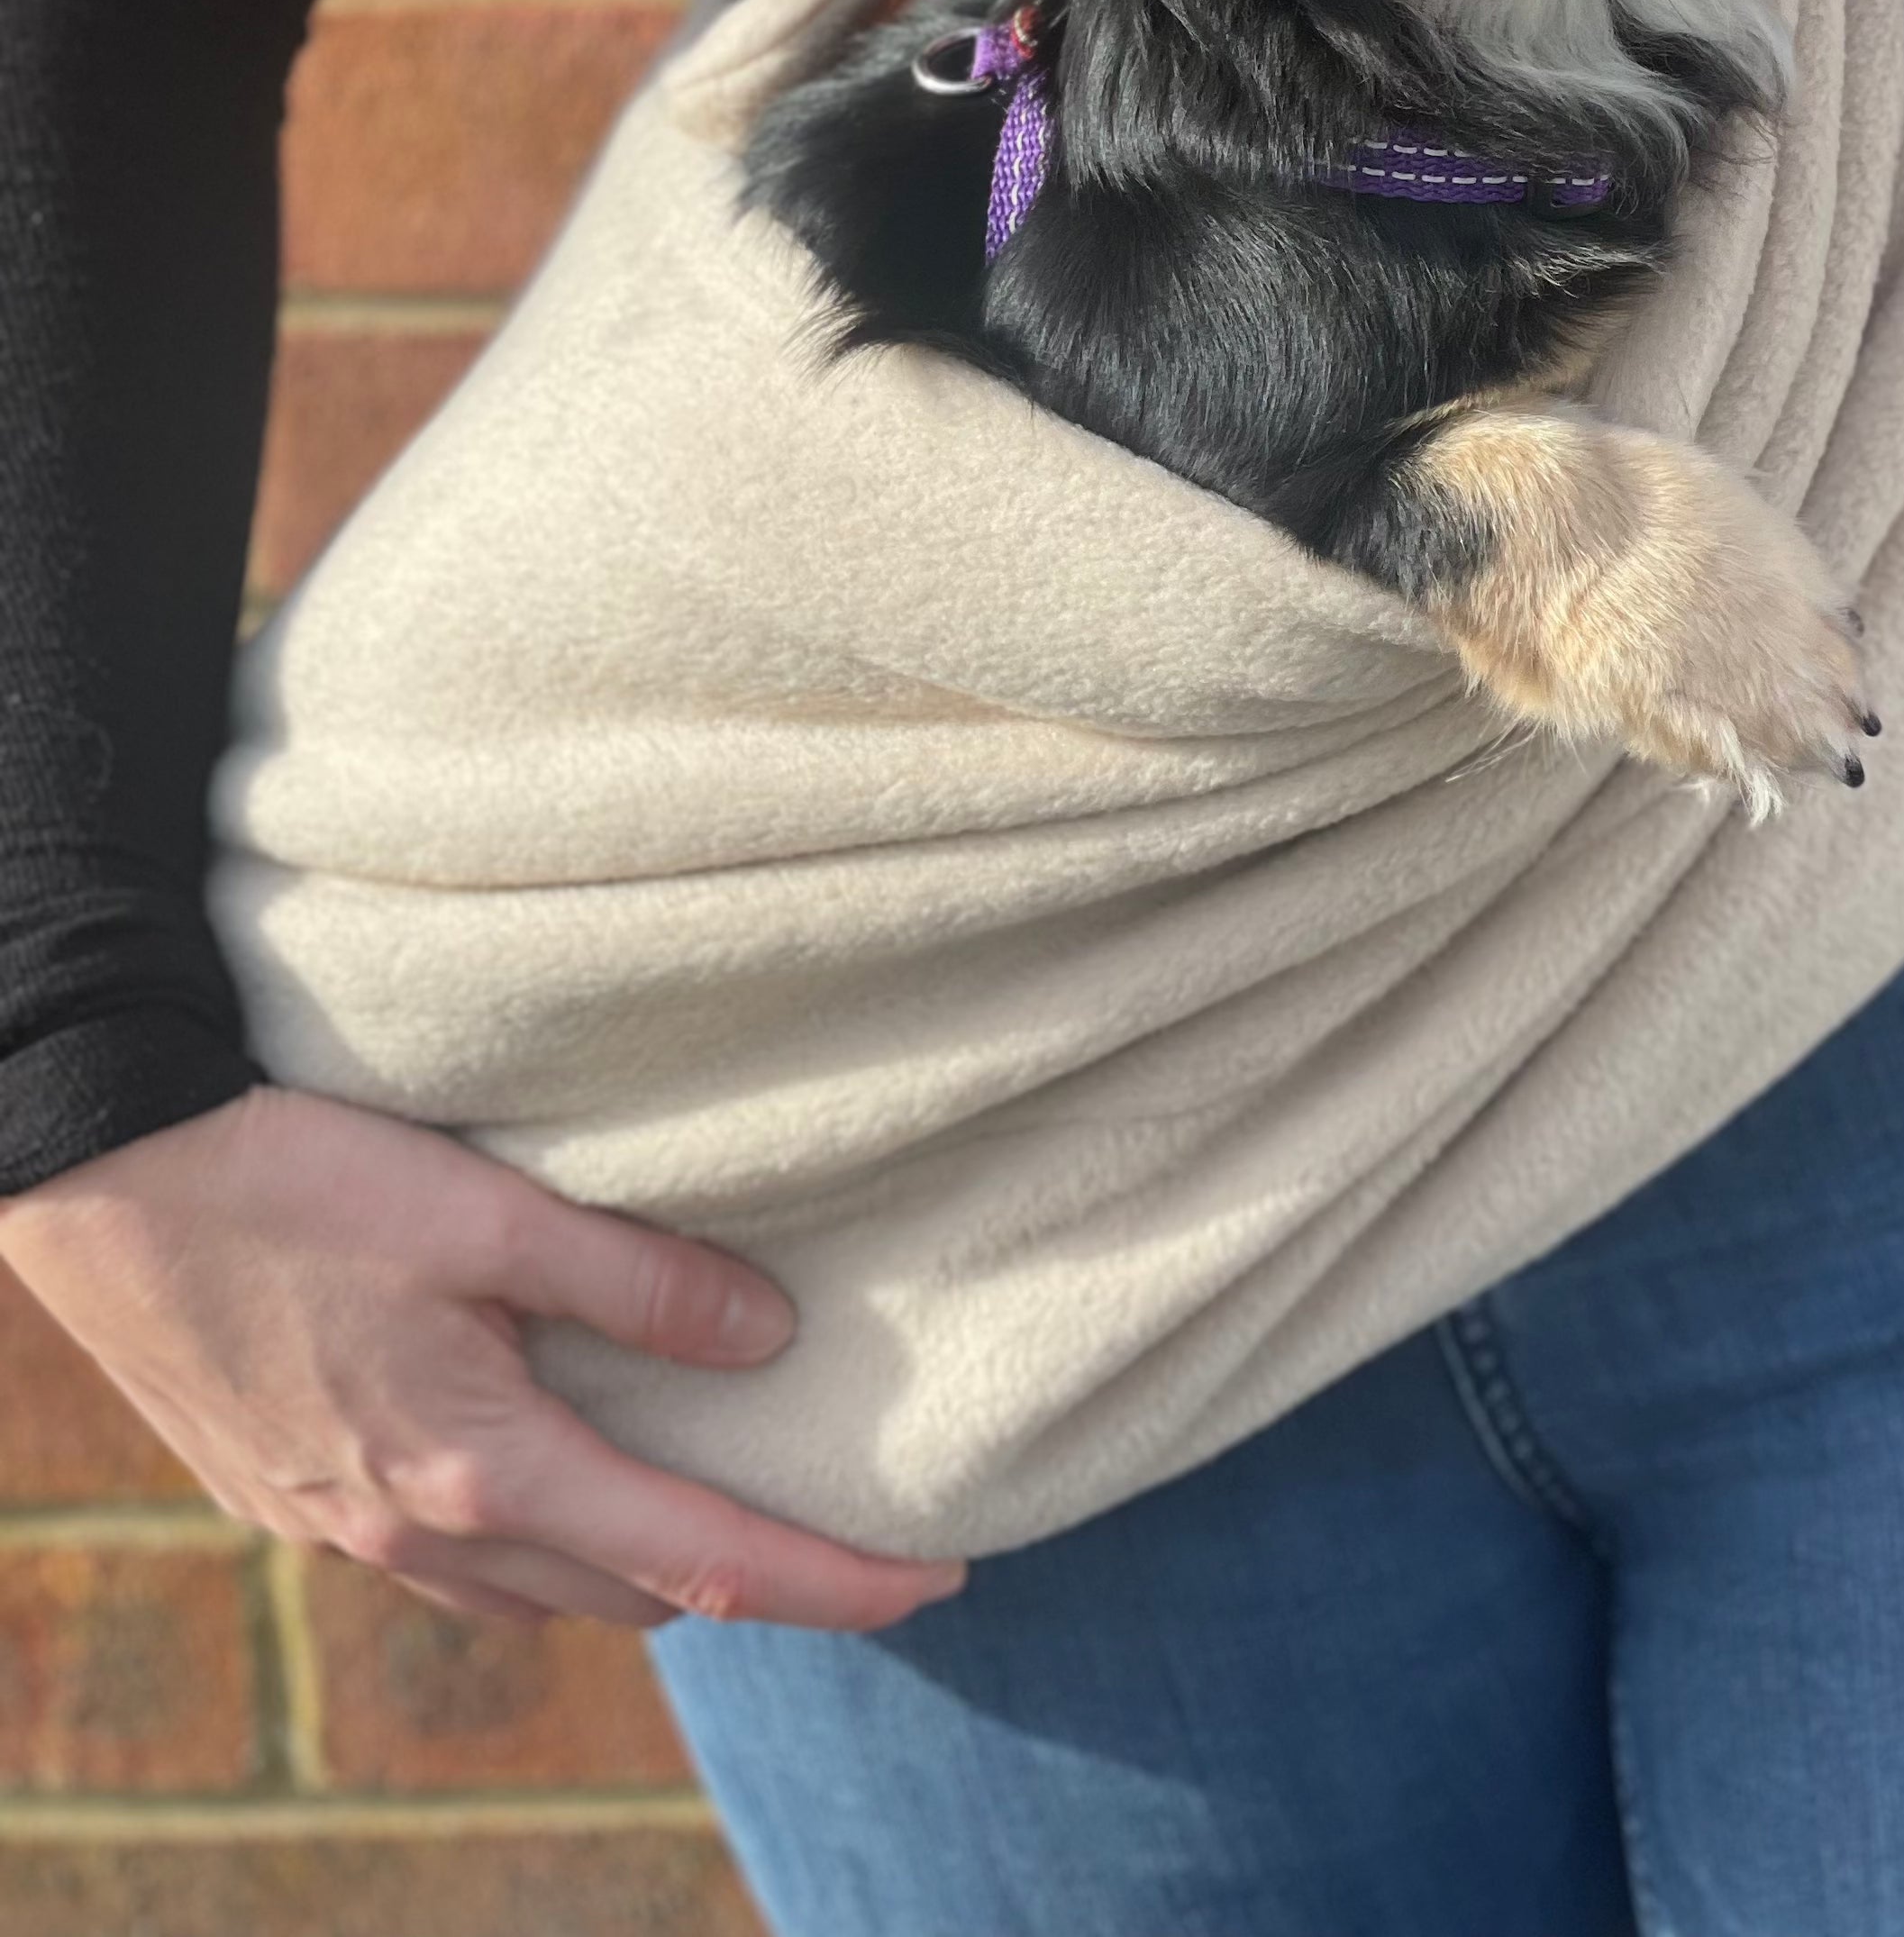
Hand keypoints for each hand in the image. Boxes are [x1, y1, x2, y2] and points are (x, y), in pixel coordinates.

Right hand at [0, 1083, 963, 1629]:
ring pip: (538, 1590)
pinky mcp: (291, 1492)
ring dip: (639, 1566)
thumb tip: (772, 1339)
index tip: (941, 1573)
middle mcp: (417, 1530)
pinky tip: (559, 1474)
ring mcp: (344, 1525)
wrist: (93, 1175)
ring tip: (721, 1505)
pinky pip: (457, 1560)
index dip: (834, 1580)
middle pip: (632, 1595)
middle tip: (850, 1535)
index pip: (708, 1558)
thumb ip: (636, 1280)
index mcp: (484, 1470)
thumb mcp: (484, 1211)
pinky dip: (541, 1542)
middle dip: (749, 1580)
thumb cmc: (292, 1176)